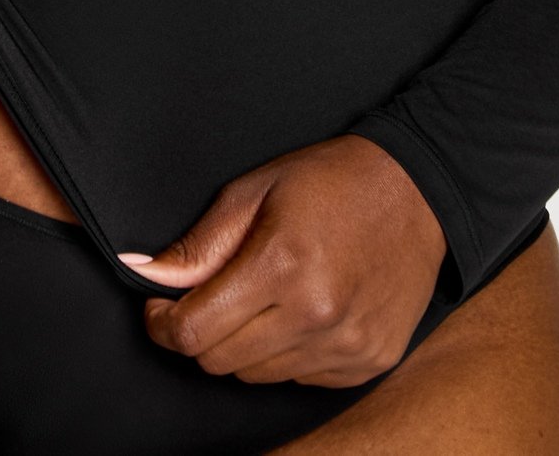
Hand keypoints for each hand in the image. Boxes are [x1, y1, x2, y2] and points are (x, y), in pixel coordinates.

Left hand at [121, 133, 446, 387]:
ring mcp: (347, 344)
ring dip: (245, 343)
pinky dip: (288, 351)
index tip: (159, 309)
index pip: (194, 333)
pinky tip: (303, 309)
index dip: (162, 324)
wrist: (416, 191)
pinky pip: (300, 378)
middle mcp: (316, 315)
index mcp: (281, 266)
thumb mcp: (252, 190)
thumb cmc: (330, 181)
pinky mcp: (369, 361)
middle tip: (214, 293)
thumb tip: (143, 273)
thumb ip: (198, 244)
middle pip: (219, 361)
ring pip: (257, 376)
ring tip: (267, 294)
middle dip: (202, 331)